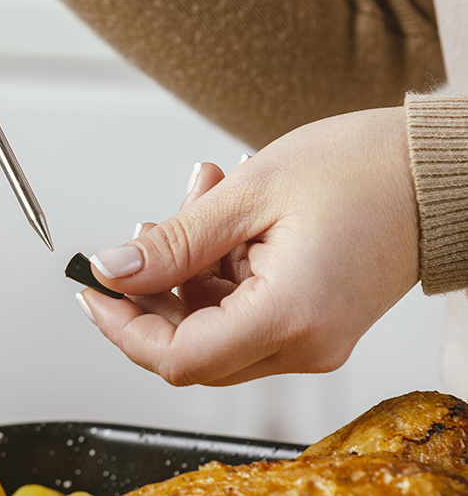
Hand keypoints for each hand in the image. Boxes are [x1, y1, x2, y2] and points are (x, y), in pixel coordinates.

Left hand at [79, 107, 419, 385]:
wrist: (432, 170)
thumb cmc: (361, 169)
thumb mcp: (248, 195)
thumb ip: (174, 243)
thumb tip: (116, 271)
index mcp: (290, 317)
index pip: (179, 358)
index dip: (123, 327)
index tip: (94, 292)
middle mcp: (304, 342)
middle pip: (192, 344)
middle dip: (157, 286)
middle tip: (149, 226)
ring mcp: (311, 334)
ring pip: (214, 322)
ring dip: (190, 263)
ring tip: (201, 196)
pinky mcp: (311, 317)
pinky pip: (243, 307)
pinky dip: (220, 265)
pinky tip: (223, 214)